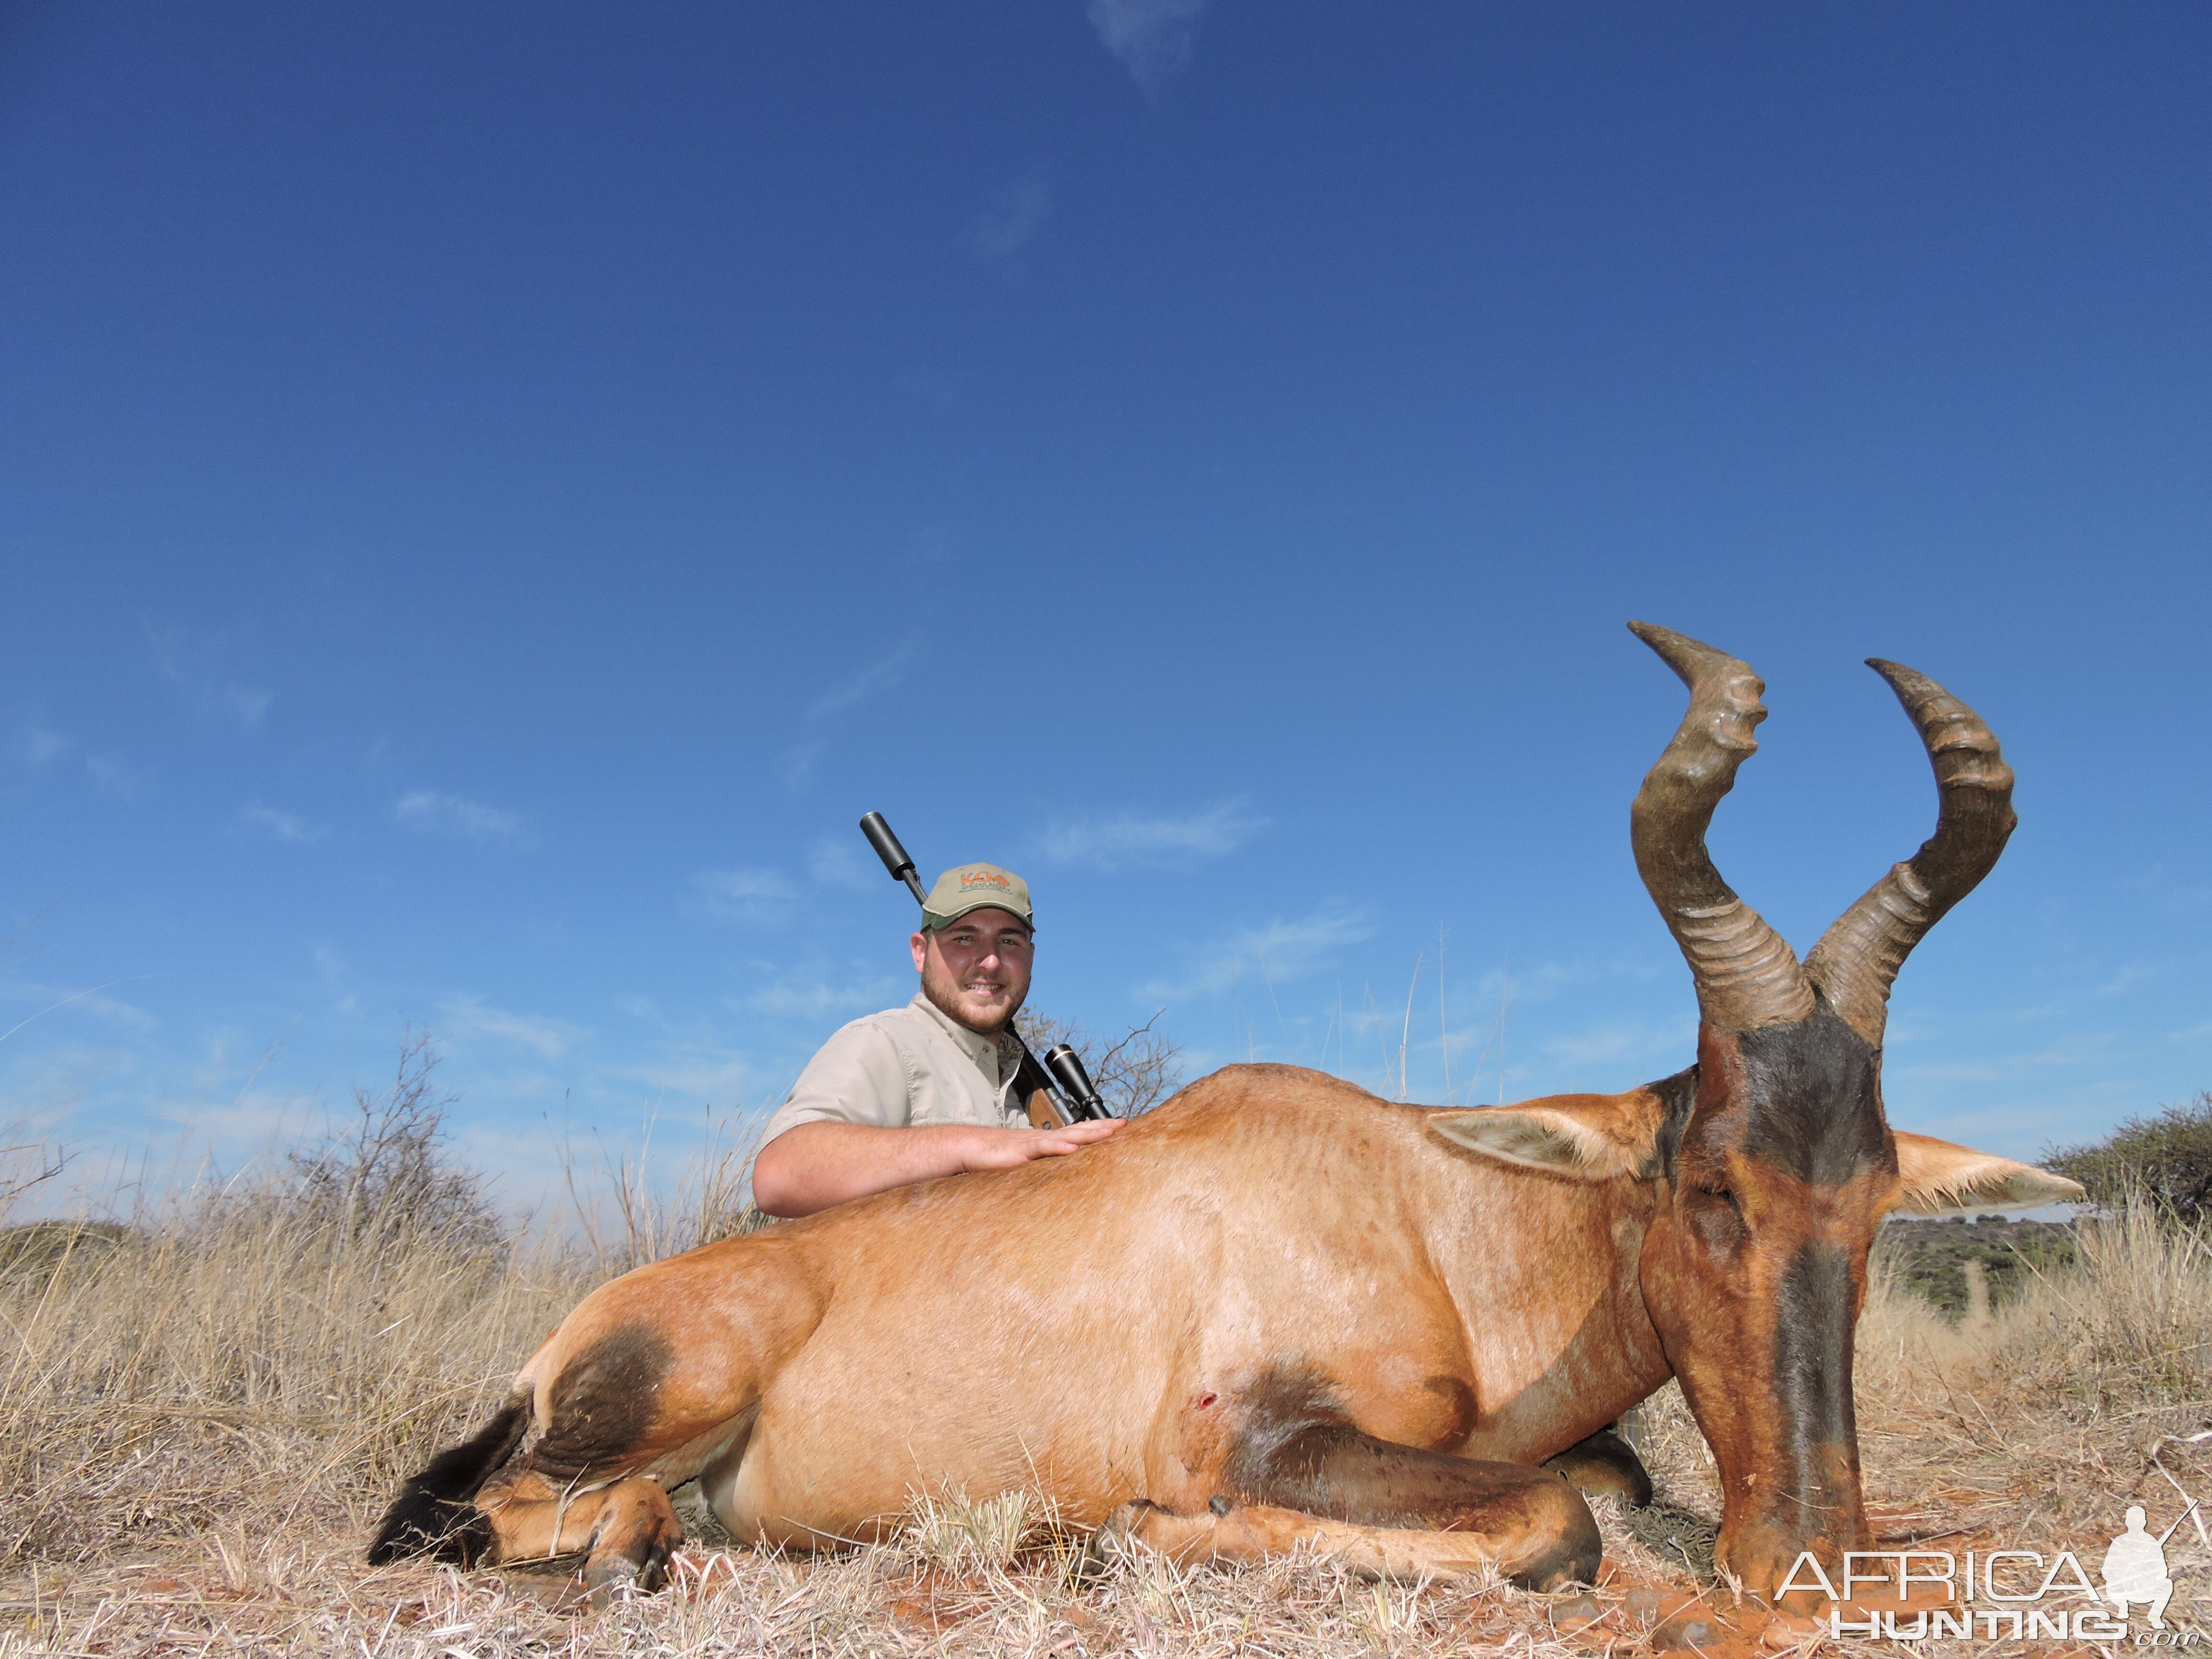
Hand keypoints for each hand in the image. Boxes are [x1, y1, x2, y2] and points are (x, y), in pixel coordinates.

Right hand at [956, 1117, 1119, 1171]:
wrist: (971, 1148)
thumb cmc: (998, 1157)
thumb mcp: (1027, 1163)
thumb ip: (1045, 1167)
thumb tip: (1064, 1177)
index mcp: (1047, 1141)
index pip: (1078, 1132)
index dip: (1098, 1130)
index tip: (1121, 1127)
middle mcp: (1044, 1138)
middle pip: (1078, 1130)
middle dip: (1102, 1128)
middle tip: (1124, 1125)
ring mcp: (1034, 1143)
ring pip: (1066, 1136)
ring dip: (1088, 1134)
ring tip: (1108, 1133)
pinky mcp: (1020, 1151)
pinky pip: (1042, 1149)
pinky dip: (1057, 1148)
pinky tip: (1072, 1149)